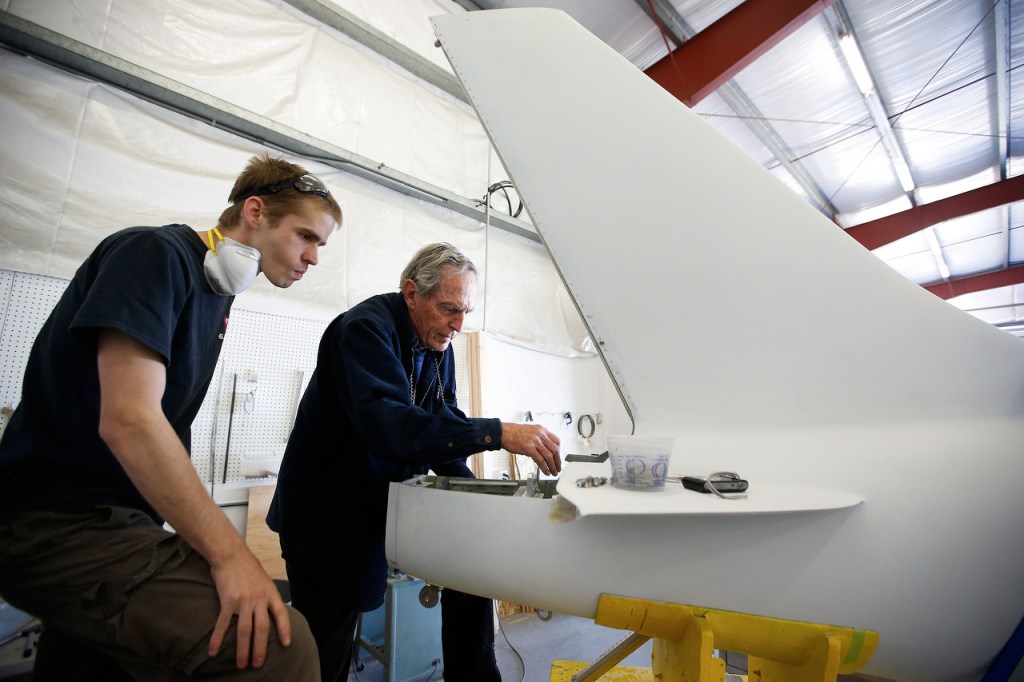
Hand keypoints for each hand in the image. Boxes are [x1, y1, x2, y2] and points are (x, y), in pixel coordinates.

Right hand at [207, 549, 291, 668]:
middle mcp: (259, 598)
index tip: (287, 644)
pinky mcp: (228, 601)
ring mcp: (243, 600)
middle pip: (262, 628)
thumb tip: (270, 611)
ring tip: (241, 664)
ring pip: (245, 630)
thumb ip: (266, 595)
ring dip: (243, 649)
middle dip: (260, 648)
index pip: (281, 613)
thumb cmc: (247, 567)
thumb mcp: (264, 579)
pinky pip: (223, 624)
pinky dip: (217, 639)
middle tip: (257, 664)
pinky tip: (213, 651)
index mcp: (270, 592)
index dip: (285, 629)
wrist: (230, 554)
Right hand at [501, 422, 560, 474]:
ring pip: (549, 456)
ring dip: (553, 466)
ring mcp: (535, 441)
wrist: (503, 432)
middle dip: (558, 461)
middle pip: (555, 449)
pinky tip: (546, 471)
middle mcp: (540, 434)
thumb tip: (543, 450)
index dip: (559, 451)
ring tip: (553, 472)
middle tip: (558, 467)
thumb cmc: (514, 432)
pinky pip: (540, 460)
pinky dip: (544, 467)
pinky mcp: (529, 448)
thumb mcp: (530, 431)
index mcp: (542, 430)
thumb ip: (538, 439)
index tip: (558, 457)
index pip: (556, 441)